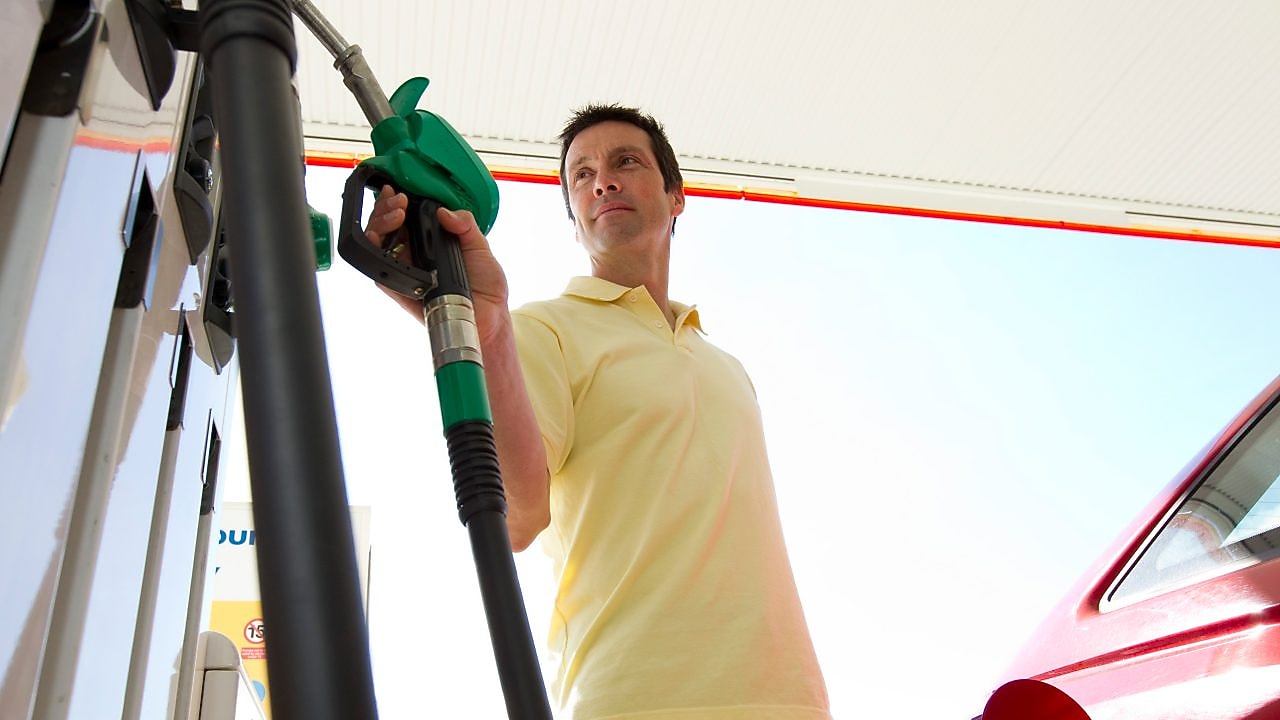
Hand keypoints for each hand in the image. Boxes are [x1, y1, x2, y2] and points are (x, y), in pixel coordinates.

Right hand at [363, 186, 510, 341]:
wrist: (490, 316)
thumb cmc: (486, 285)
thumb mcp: (479, 247)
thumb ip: (466, 226)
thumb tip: (445, 212)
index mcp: (429, 242)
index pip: (403, 218)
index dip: (395, 204)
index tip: (400, 195)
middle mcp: (414, 256)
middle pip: (385, 229)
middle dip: (385, 211)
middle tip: (398, 204)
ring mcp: (407, 273)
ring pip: (378, 248)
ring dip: (379, 228)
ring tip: (395, 217)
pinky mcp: (402, 292)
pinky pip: (381, 276)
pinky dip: (375, 258)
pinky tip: (381, 242)